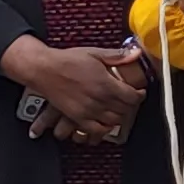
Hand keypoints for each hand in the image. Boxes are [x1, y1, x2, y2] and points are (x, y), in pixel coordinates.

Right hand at [4, 36, 147, 138]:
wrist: (44, 70)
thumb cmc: (68, 60)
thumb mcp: (95, 53)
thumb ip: (117, 56)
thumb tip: (136, 53)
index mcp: (106, 84)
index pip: (132, 97)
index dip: (139, 95)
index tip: (139, 92)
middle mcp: (100, 100)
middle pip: (125, 110)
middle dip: (130, 104)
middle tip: (128, 98)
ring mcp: (89, 112)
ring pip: (114, 120)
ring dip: (119, 115)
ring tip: (118, 107)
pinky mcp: (78, 118)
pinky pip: (97, 130)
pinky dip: (105, 128)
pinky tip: (106, 121)